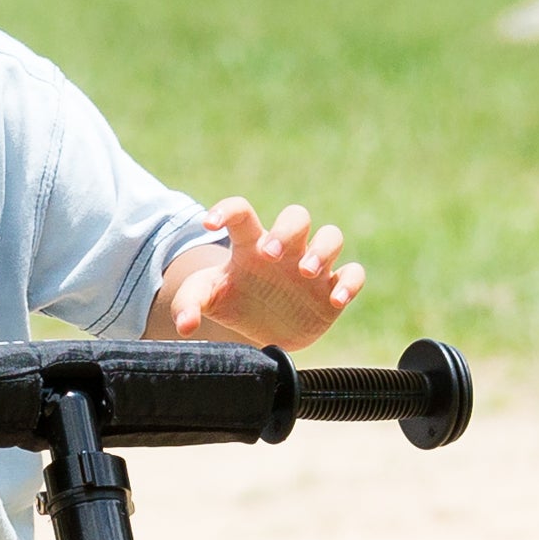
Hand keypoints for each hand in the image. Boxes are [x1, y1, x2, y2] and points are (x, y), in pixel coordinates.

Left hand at [161, 201, 364, 349]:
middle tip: (270, 254)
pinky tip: (335, 300)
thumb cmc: (234, 301)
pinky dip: (350, 283)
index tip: (208, 223)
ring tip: (306, 272)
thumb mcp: (207, 299)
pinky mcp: (333, 288)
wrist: (262, 328)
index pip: (241, 213)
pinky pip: (354, 273)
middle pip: (297, 216)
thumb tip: (184, 324)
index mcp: (251, 244)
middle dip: (286, 229)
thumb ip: (190, 305)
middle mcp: (286, 249)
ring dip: (322, 250)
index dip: (226, 210)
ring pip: (332, 236)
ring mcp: (312, 266)